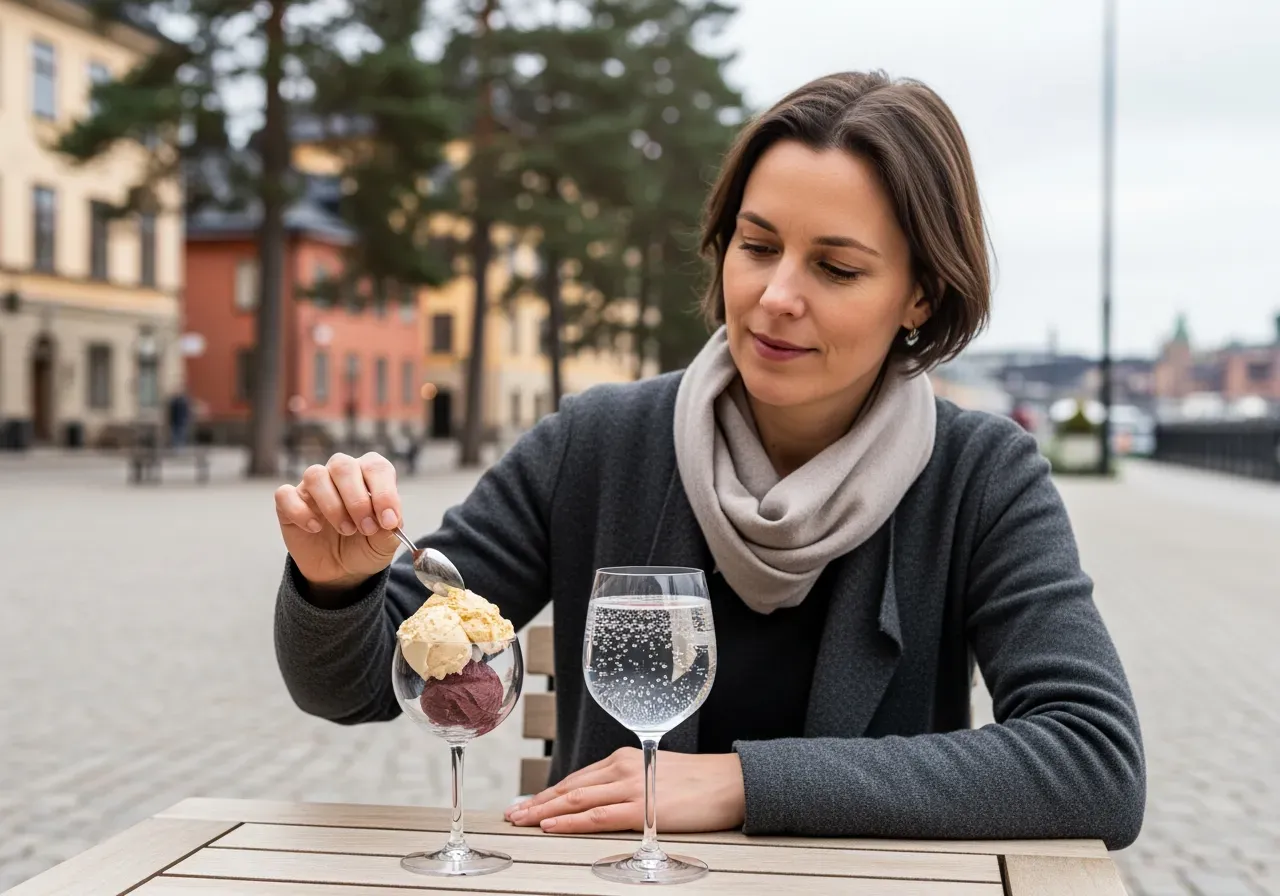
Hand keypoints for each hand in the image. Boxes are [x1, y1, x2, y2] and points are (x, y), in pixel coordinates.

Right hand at [274, 452, 403, 592]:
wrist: (341, 571)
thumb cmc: (365, 547)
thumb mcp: (384, 544)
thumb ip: (389, 530)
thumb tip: (389, 520)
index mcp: (368, 475)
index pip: (377, 467)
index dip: (385, 492)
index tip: (388, 521)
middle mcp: (340, 474)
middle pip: (343, 466)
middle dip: (357, 499)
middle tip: (366, 528)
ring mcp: (312, 487)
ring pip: (315, 475)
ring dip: (333, 505)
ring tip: (346, 530)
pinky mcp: (288, 503)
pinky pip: (286, 495)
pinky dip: (301, 511)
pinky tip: (315, 528)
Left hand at [504, 748, 744, 834]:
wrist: (730, 782)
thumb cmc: (698, 783)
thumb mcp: (656, 775)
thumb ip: (631, 784)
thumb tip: (608, 801)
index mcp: (625, 759)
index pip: (577, 779)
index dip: (549, 793)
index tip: (526, 803)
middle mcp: (622, 768)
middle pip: (569, 788)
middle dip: (537, 802)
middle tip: (511, 814)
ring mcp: (630, 786)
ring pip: (575, 800)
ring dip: (543, 811)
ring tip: (521, 821)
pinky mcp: (641, 807)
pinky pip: (596, 815)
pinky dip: (569, 821)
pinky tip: (551, 825)